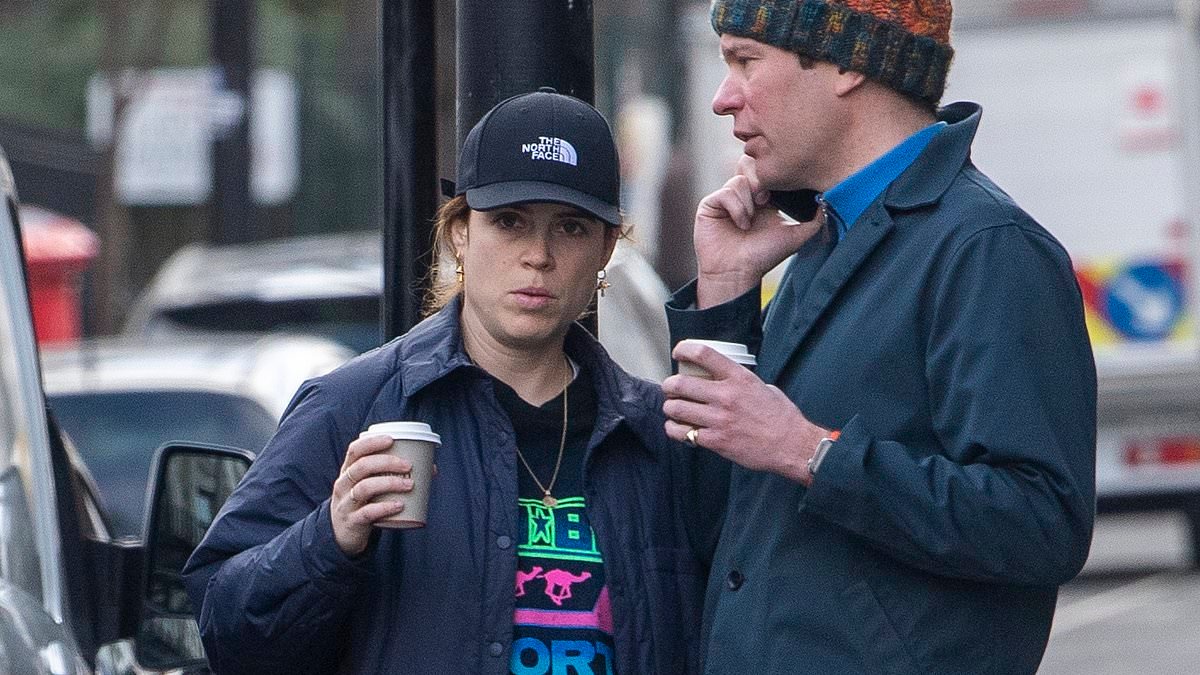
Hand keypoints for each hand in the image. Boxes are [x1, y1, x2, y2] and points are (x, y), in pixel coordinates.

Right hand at [332, 434, 415, 555]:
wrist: (342, 536)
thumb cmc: (363, 504)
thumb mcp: (371, 487)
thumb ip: (393, 475)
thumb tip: (431, 469)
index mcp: (348, 471)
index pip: (354, 450)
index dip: (372, 442)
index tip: (391, 440)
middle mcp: (343, 485)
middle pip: (362, 466)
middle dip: (387, 462)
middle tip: (408, 465)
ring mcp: (346, 503)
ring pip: (364, 488)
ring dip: (389, 483)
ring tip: (410, 485)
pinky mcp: (352, 522)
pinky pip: (367, 513)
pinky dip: (385, 508)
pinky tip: (399, 505)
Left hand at [663, 341, 829, 485]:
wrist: (792, 445)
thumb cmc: (781, 417)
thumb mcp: (763, 387)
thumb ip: (741, 382)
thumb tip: (724, 379)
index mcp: (739, 378)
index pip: (704, 354)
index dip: (685, 350)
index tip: (678, 353)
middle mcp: (726, 396)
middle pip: (681, 384)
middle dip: (669, 386)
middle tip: (669, 388)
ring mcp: (719, 419)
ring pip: (677, 409)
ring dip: (670, 408)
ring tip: (673, 408)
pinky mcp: (716, 441)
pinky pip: (683, 433)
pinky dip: (674, 429)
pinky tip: (677, 428)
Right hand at [694, 155, 819, 306]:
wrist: (737, 273)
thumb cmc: (764, 256)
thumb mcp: (797, 235)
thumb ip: (816, 219)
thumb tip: (832, 202)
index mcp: (765, 197)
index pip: (769, 170)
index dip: (776, 176)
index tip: (782, 194)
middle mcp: (745, 194)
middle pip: (751, 164)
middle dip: (761, 180)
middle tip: (767, 201)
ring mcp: (727, 198)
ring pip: (740, 177)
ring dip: (750, 199)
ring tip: (751, 221)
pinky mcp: (711, 203)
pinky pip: (726, 191)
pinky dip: (737, 207)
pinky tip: (741, 224)